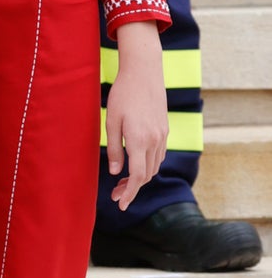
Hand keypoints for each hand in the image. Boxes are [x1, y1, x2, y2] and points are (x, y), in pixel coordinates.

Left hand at [106, 22, 167, 210]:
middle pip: (147, 175)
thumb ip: (116, 149)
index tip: (121, 204)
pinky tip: (136, 166)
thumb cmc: (123, 95)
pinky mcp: (165, 130)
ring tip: (122, 183)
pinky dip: (148, 166)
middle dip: (132, 189)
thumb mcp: (111, 122)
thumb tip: (116, 172)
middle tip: (115, 195)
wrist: (144, 73)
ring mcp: (163, 135)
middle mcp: (155, 140)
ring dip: (140, 178)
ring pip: (154, 167)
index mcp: (140, 140)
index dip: (129, 193)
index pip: (137, 176)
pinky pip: (159, 155)